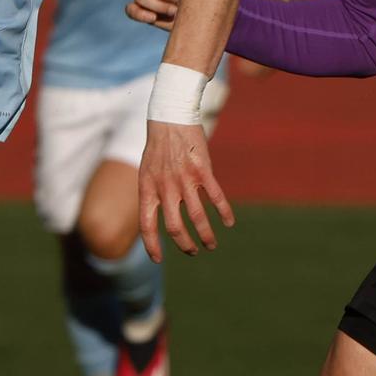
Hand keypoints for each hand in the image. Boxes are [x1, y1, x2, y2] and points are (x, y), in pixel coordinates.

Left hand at [137, 119, 233, 261]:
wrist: (171, 115)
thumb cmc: (159, 145)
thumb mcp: (147, 170)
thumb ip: (154, 192)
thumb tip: (162, 214)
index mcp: (148, 188)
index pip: (147, 225)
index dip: (152, 246)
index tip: (158, 259)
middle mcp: (165, 187)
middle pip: (174, 227)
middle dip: (184, 244)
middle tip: (192, 250)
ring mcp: (184, 180)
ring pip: (197, 217)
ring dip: (205, 235)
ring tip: (210, 244)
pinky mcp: (202, 170)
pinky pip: (216, 198)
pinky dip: (224, 213)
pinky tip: (228, 222)